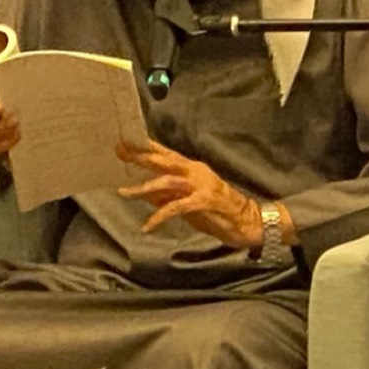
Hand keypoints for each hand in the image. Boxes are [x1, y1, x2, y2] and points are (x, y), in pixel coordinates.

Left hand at [116, 140, 262, 248]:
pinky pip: (177, 207)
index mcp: (192, 169)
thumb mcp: (187, 203)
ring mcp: (201, 185)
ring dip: (144, 187)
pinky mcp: (204, 202)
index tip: (125, 142)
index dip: (146, 148)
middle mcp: (196, 172)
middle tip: (121, 152)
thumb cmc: (217, 213)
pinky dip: (160, 215)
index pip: (166, 155)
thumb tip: (143, 194)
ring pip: (168, 181)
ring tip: (125, 192)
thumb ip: (167, 197)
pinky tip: (148, 226)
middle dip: (142, 157)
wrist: (247, 223)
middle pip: (165, 161)